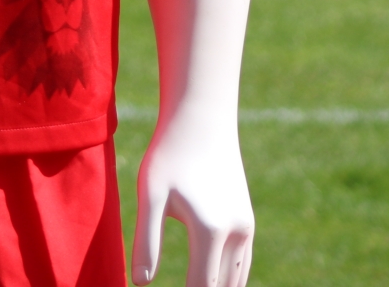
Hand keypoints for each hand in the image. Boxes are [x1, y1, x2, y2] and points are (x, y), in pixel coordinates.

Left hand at [131, 110, 252, 286]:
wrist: (202, 119)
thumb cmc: (170, 154)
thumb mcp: (151, 195)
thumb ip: (147, 241)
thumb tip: (142, 283)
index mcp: (209, 231)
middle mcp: (234, 233)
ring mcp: (245, 227)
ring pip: (236, 279)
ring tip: (194, 284)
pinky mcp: (247, 219)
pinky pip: (242, 264)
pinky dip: (229, 279)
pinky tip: (211, 282)